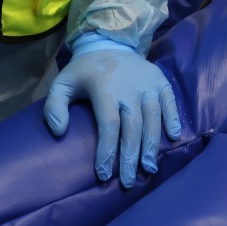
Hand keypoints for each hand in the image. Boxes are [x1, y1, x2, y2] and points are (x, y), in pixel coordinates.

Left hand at [44, 37, 182, 186]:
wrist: (110, 42)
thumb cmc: (84, 72)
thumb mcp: (62, 84)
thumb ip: (54, 107)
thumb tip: (59, 133)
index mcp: (105, 89)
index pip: (109, 126)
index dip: (108, 151)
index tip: (104, 174)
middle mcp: (129, 88)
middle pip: (133, 127)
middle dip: (131, 157)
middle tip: (130, 182)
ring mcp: (147, 84)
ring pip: (153, 118)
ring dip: (152, 145)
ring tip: (150, 168)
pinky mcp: (160, 81)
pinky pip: (170, 101)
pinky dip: (172, 118)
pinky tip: (172, 137)